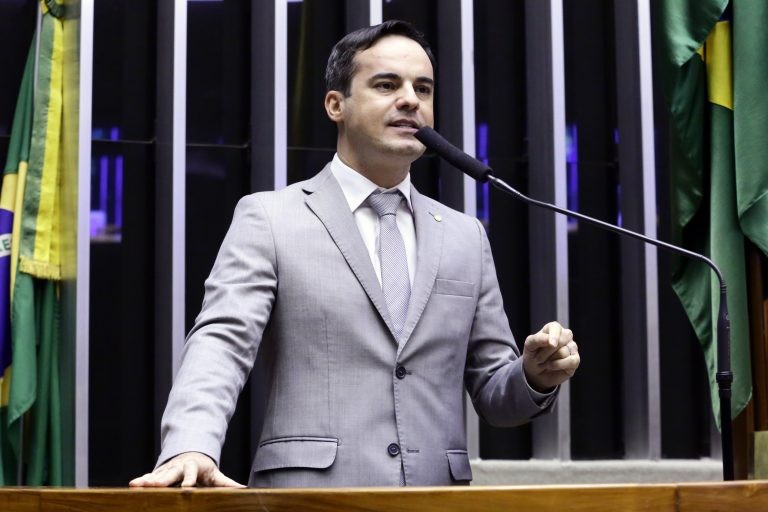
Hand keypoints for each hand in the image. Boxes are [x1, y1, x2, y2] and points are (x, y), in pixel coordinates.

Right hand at [129, 451, 244, 487]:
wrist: (191, 454)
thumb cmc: (204, 469)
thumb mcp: (216, 475)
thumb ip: (227, 483)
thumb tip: (244, 489)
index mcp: (193, 467)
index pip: (191, 473)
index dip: (189, 480)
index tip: (187, 488)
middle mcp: (179, 466)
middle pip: (170, 473)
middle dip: (161, 479)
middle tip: (153, 486)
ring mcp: (168, 468)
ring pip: (156, 474)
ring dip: (146, 480)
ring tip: (135, 485)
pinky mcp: (159, 472)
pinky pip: (150, 476)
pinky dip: (142, 480)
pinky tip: (133, 485)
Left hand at [522, 321, 579, 391]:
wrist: (535, 372)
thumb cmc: (533, 355)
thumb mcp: (529, 346)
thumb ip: (537, 339)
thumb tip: (550, 340)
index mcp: (553, 328)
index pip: (556, 328)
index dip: (554, 336)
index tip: (551, 344)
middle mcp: (565, 335)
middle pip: (562, 340)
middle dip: (547, 351)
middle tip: (538, 357)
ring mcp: (572, 347)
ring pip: (564, 352)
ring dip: (550, 360)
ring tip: (544, 362)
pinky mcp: (575, 360)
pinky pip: (572, 361)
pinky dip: (559, 365)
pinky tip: (551, 366)